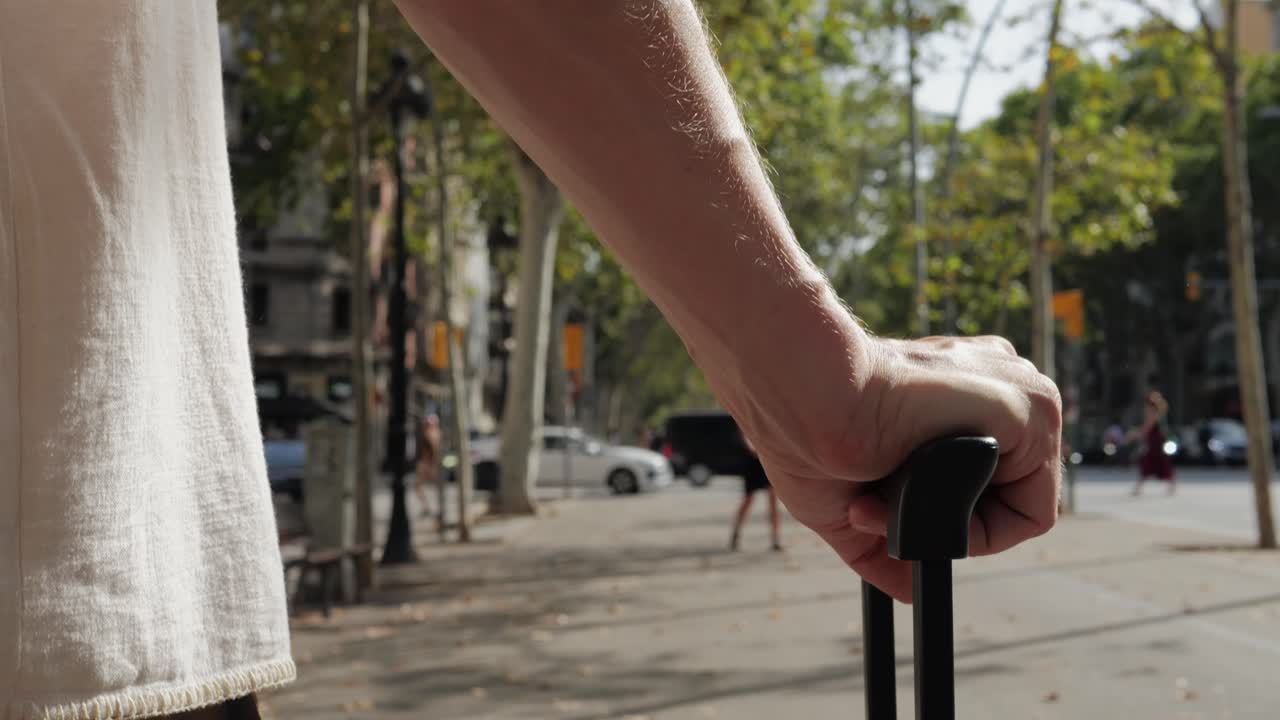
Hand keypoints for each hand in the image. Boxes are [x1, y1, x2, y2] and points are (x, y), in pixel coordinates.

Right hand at [738, 333, 1061, 601]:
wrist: (805, 396)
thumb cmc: (806, 431)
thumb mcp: (847, 495)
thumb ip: (889, 533)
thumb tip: (907, 589)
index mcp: (961, 382)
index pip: (988, 476)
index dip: (936, 514)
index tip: (878, 510)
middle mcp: (1000, 379)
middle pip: (1007, 491)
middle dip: (939, 519)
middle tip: (875, 512)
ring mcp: (1020, 393)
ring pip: (1020, 504)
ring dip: (953, 529)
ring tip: (889, 508)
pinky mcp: (1030, 411)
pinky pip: (1032, 512)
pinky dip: (980, 534)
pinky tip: (923, 504)